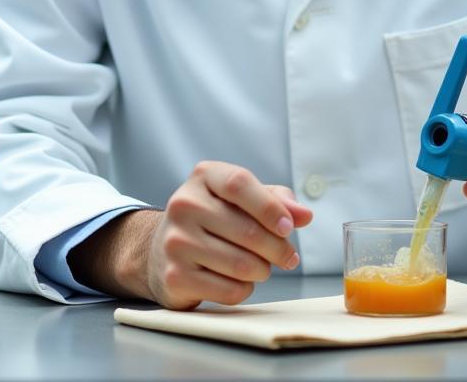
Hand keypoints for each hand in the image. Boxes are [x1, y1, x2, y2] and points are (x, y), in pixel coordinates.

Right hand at [145, 162, 312, 309]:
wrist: (162, 250)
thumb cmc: (214, 219)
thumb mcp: (241, 199)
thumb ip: (276, 200)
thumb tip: (304, 215)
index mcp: (203, 177)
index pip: (239, 183)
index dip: (270, 207)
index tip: (289, 228)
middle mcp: (184, 204)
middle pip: (247, 230)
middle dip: (277, 249)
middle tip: (288, 256)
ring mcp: (176, 241)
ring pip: (241, 265)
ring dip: (263, 270)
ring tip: (262, 267)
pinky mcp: (175, 277)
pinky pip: (228, 290)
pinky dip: (244, 289)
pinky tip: (239, 281)